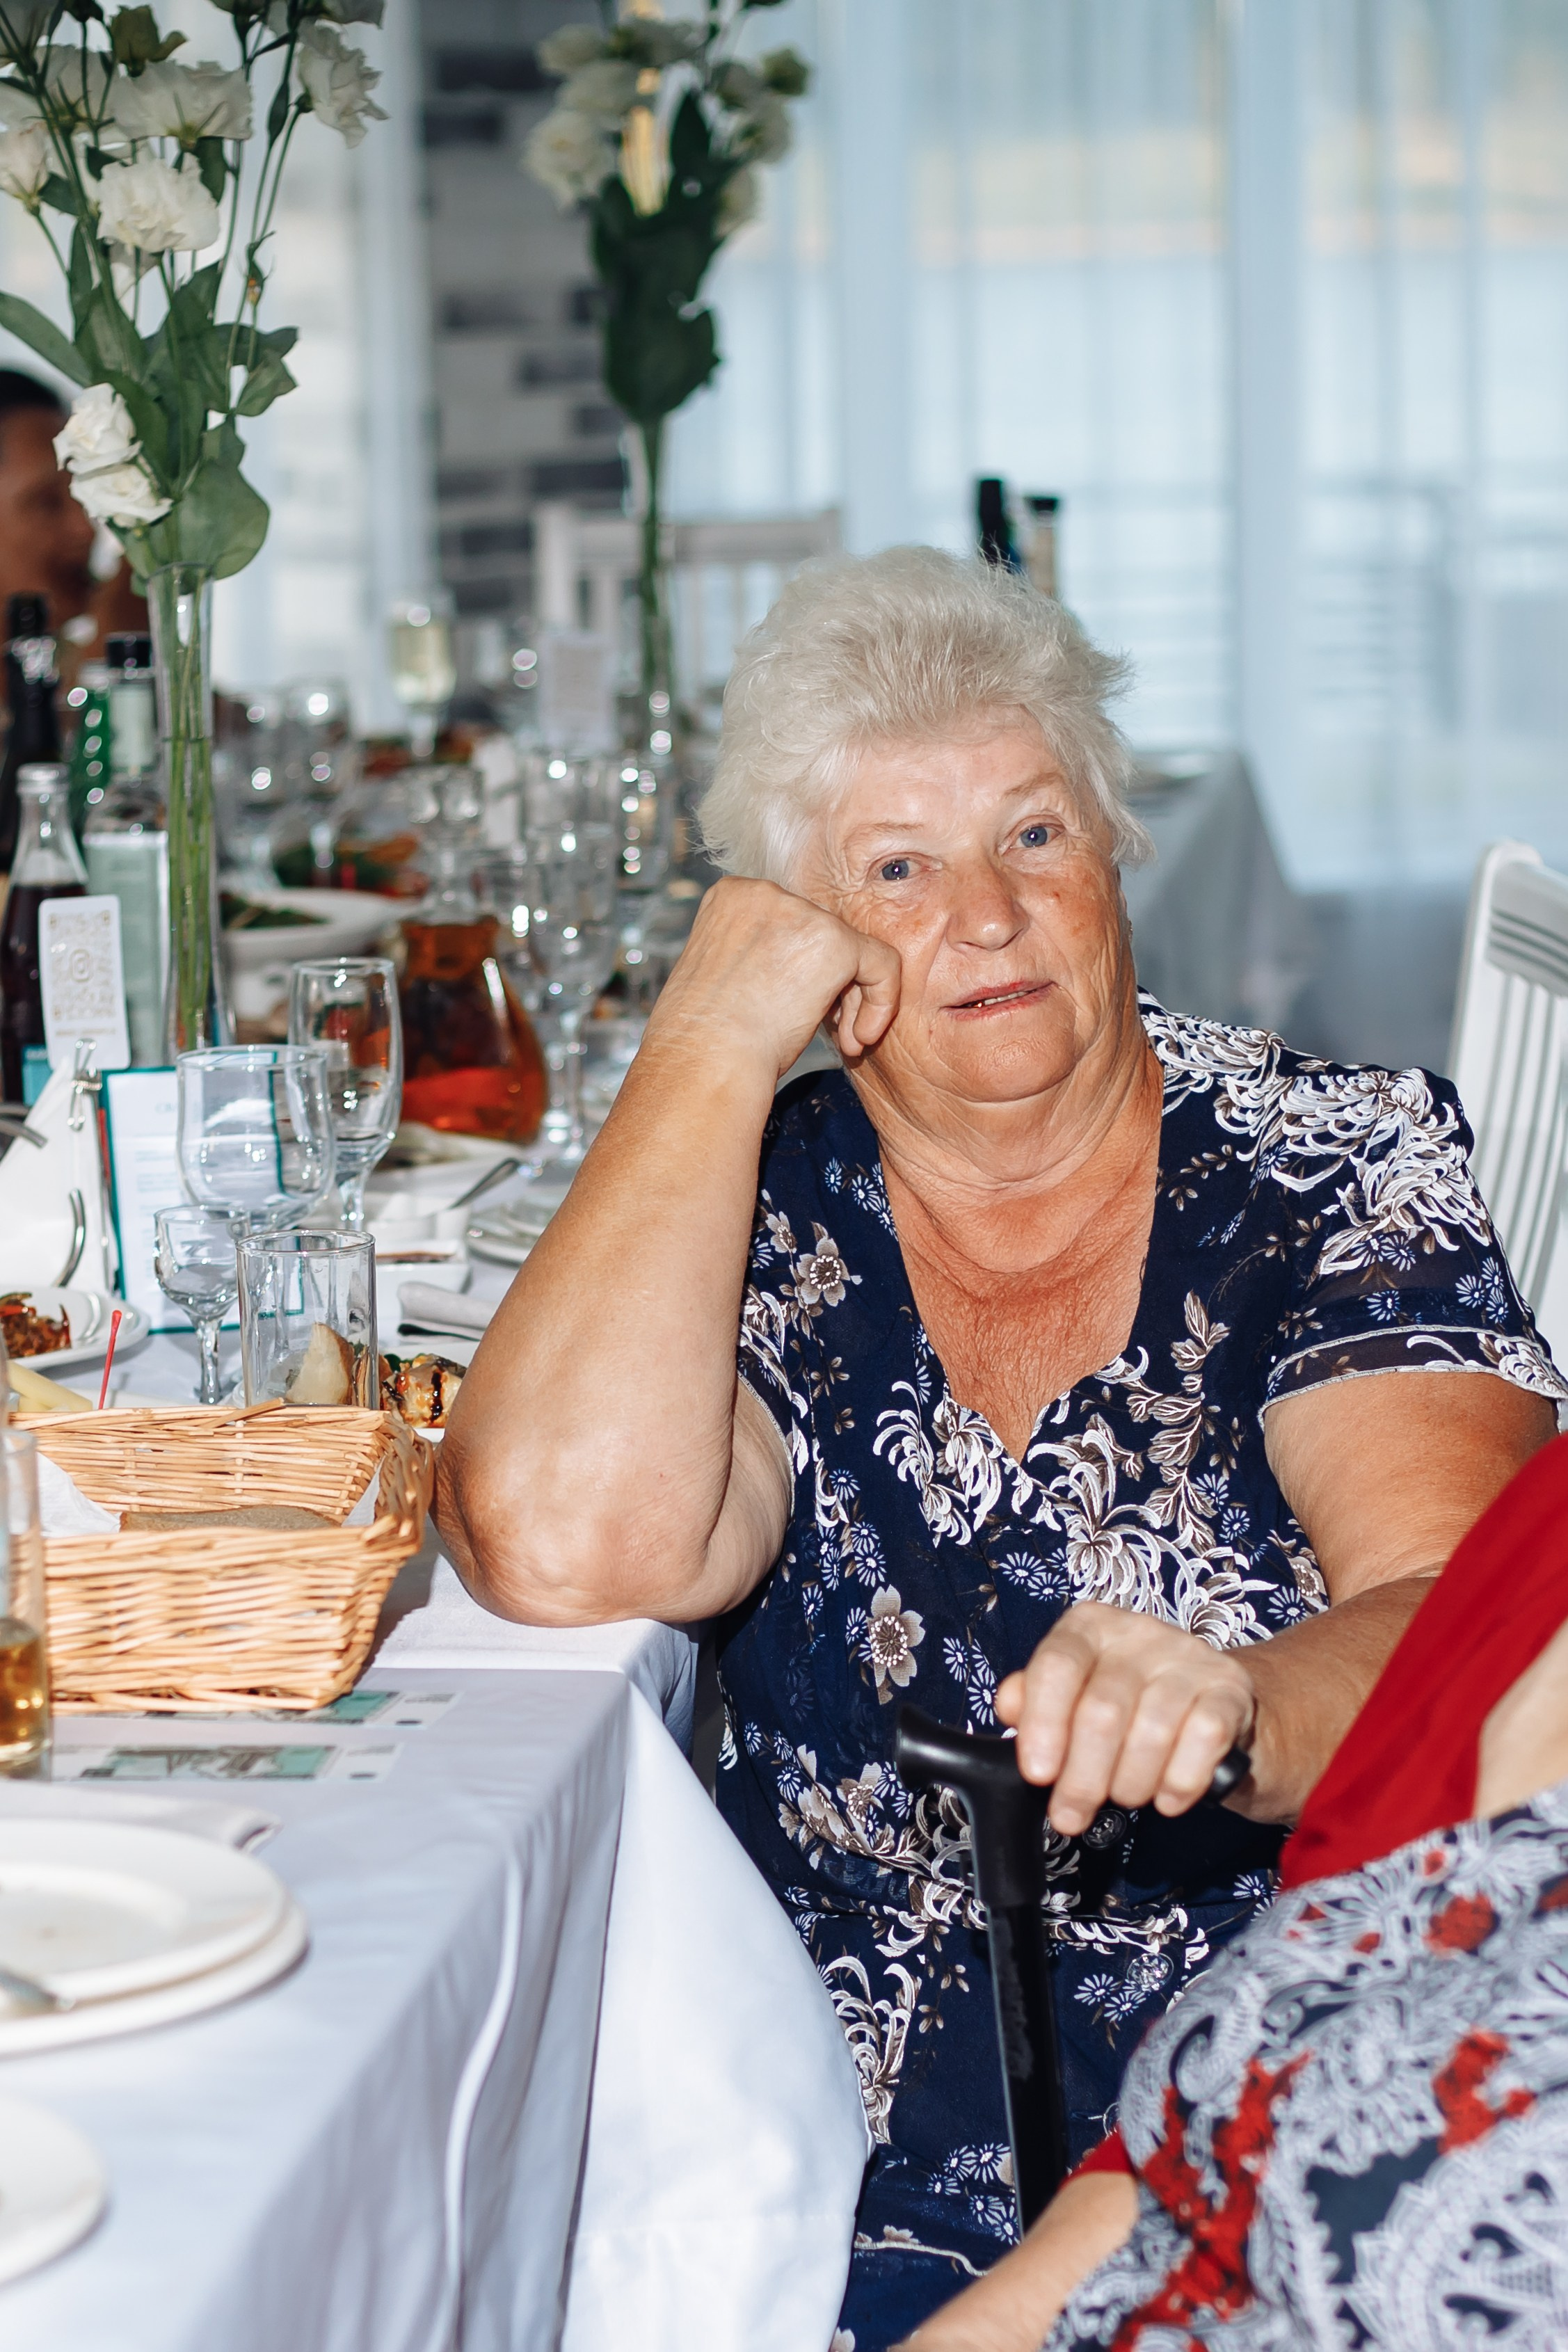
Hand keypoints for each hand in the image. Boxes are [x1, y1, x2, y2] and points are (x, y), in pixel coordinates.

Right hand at [648, 874, 901, 1079]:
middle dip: (832, 985)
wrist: (705, 1061)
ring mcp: (799, 912)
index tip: (795, 1011)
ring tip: (843, 1042)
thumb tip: (801, 965)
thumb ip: (760, 954)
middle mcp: (764, 892)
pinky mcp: (833, 941)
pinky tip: (860, 1037)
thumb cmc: (706, 1038)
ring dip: (853, 999)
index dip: (802, 971)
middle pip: (823, 933)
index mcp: (732, 896)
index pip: (792, 924)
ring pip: (853, 949)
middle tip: (830, 1032)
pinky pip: (882, 963)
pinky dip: (882, 1001)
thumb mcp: (725, 976)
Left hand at [995, 1602, 1256, 1834]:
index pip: (1057, 1666)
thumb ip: (1035, 1700)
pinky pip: (1202, 1743)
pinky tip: (1167, 1797)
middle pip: (1102, 1711)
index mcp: (1090, 1627)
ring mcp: (1191, 1658)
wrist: (1215, 1710)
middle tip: (1071, 1815)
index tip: (1038, 1775)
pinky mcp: (1231, 1690)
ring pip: (1151, 1733)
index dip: (1043, 1725)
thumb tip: (1009, 1707)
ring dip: (1131, 1786)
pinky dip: (1179, 1783)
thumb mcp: (1075, 1697)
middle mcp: (1140, 1632)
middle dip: (1082, 1780)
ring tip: (1125, 1796)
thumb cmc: (1130, 1707)